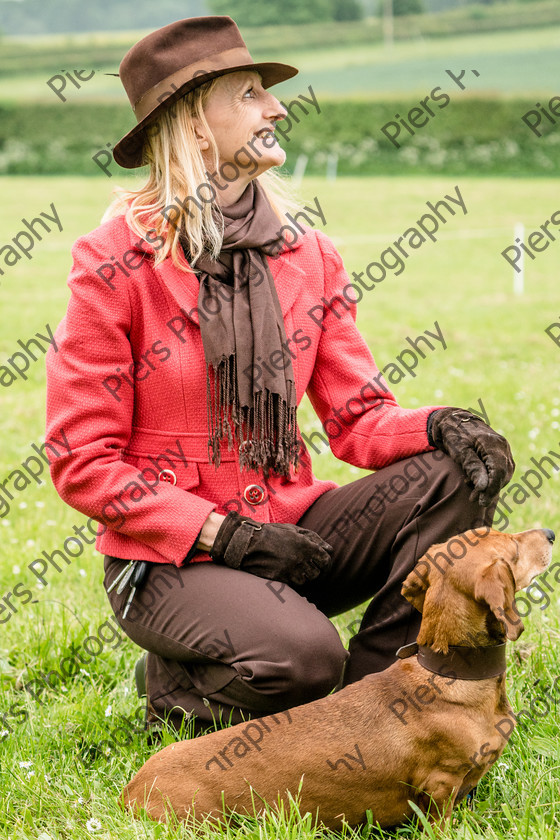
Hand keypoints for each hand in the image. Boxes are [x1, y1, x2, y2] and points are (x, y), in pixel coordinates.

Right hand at [209, 511, 332, 585]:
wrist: (249, 542)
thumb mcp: (293, 530)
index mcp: (305, 545)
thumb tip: (328, 548)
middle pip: (318, 571)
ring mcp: (291, 570)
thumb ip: (312, 538)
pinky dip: (295, 580)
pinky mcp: (281, 578)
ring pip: (307, 579)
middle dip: (315, 569)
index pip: (325, 559)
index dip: (325, 561)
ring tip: (298, 569)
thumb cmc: (271, 534)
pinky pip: (295, 584)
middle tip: (309, 566)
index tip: (321, 562)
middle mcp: (301, 558)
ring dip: (305, 576)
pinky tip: (289, 573)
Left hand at [427, 408, 514, 506]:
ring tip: (472, 490)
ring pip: (504, 473)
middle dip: (490, 490)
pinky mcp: (500, 452)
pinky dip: (490, 478)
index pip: (499, 472)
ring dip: (490, 485)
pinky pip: (500, 469)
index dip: (491, 489)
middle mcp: (502, 446)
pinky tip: (475, 481)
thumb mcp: (459, 451)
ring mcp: (503, 448)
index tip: (481, 501)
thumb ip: (472, 467)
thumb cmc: (453, 435)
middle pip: (503, 474)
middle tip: (474, 499)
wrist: (452, 420)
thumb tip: (484, 487)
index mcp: (493, 443)